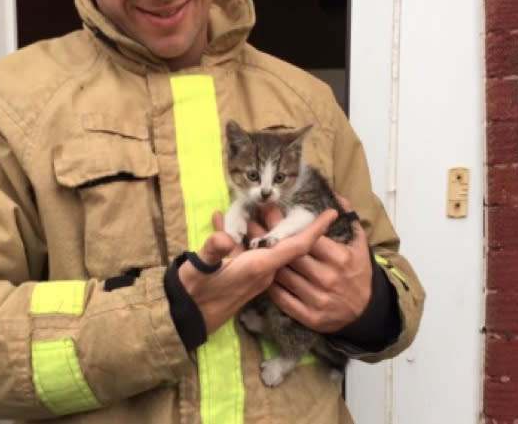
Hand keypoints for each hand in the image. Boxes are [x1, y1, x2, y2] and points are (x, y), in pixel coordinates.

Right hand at [178, 208, 337, 333]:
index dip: (314, 230)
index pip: (296, 247)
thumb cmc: (195, 293)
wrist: (186, 319)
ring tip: (245, 205)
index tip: (331, 214)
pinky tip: (221, 222)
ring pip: (263, 243)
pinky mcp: (242, 275)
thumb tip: (224, 236)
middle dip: (279, 218)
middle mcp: (262, 271)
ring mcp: (253, 273)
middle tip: (272, 198)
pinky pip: (249, 250)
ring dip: (257, 224)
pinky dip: (240, 235)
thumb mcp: (200, 271)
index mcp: (259, 267)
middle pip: (282, 241)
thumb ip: (213, 252)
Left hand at [252, 196, 372, 333]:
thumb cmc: (358, 271)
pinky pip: (282, 298)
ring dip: (265, 260)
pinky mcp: (309, 317)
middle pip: (291, 255)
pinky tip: (263, 272)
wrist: (366, 310)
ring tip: (249, 244)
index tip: (269, 211)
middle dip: (269, 238)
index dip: (286, 224)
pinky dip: (270, 285)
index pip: (307, 238)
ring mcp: (318, 299)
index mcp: (339, 258)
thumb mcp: (359, 243)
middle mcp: (328, 278)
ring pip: (283, 275)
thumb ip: (348, 218)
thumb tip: (335, 196)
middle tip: (251, 224)